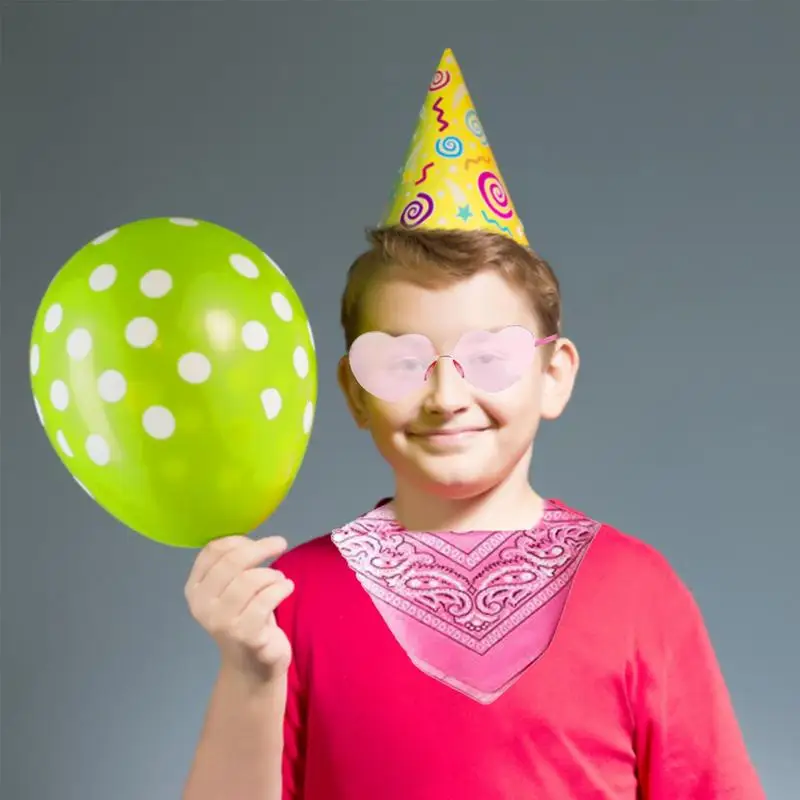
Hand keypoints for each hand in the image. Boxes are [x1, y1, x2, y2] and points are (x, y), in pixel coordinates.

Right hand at [185, 536, 294, 682]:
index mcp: (195, 589)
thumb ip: (232, 565)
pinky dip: (281, 587)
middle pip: (232, 562)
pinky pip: (266, 599)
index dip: (239, 540)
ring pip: (251, 579)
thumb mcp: (230, 590)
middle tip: (280, 543)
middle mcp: (202, 605)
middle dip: (260, 548)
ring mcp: (222, 622)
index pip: (212, 551)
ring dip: (272, 574)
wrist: (251, 666)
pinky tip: (286, 588)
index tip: (256, 542)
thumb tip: (251, 540)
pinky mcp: (246, 634)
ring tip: (280, 580)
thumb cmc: (243, 618)